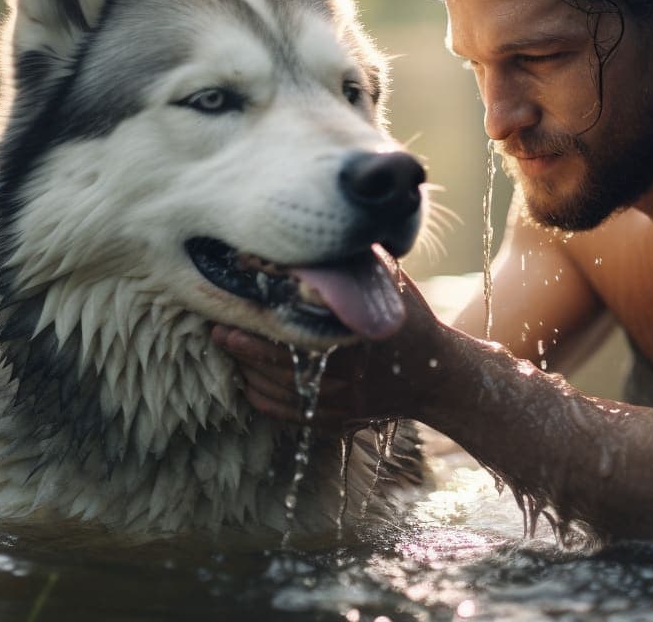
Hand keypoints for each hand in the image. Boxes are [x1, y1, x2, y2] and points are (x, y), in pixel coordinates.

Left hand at [212, 258, 451, 430]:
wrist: (434, 377)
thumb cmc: (408, 321)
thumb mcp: (390, 284)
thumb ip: (358, 262)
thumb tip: (327, 230)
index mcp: (353, 337)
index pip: (293, 330)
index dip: (259, 319)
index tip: (237, 302)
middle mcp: (342, 374)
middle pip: (274, 362)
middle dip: (242, 345)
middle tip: (219, 328)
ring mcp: (334, 402)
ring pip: (272, 389)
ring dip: (246, 368)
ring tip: (230, 345)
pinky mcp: (329, 421)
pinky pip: (280, 411)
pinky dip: (259, 394)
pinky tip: (251, 374)